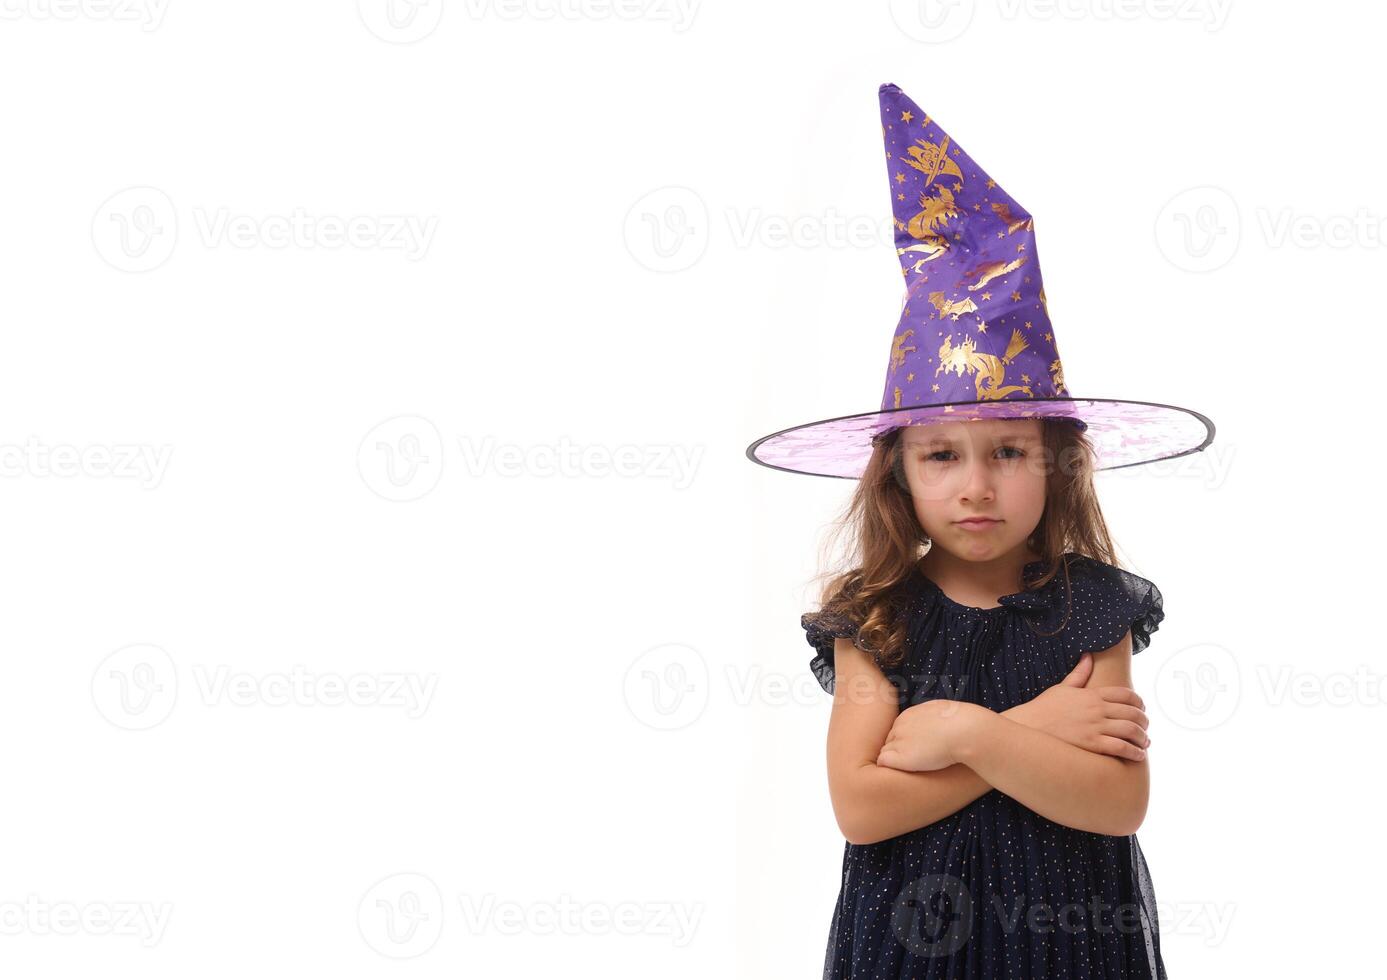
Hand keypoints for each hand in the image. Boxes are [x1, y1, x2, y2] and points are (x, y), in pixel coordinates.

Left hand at [875, 699, 978, 771]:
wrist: (964, 731)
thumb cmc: (961, 723)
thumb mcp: (942, 711)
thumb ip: (932, 717)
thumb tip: (937, 720)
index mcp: (909, 715)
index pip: (899, 730)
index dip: (907, 742)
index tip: (918, 751)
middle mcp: (900, 726)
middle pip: (890, 740)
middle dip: (899, 750)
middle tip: (915, 761)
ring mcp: (898, 740)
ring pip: (887, 750)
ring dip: (896, 759)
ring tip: (912, 767)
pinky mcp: (899, 756)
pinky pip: (883, 761)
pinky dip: (889, 766)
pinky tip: (902, 771)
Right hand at [1017, 653, 1149, 760]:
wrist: (1027, 727)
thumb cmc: (1043, 708)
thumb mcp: (1062, 687)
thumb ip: (1079, 673)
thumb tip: (1088, 656)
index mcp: (1092, 694)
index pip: (1126, 695)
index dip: (1139, 703)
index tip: (1142, 710)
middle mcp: (1096, 709)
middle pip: (1133, 713)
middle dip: (1144, 721)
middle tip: (1145, 728)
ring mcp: (1095, 726)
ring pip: (1131, 730)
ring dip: (1143, 737)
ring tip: (1144, 743)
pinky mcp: (1091, 743)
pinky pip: (1121, 747)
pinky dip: (1134, 752)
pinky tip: (1137, 755)